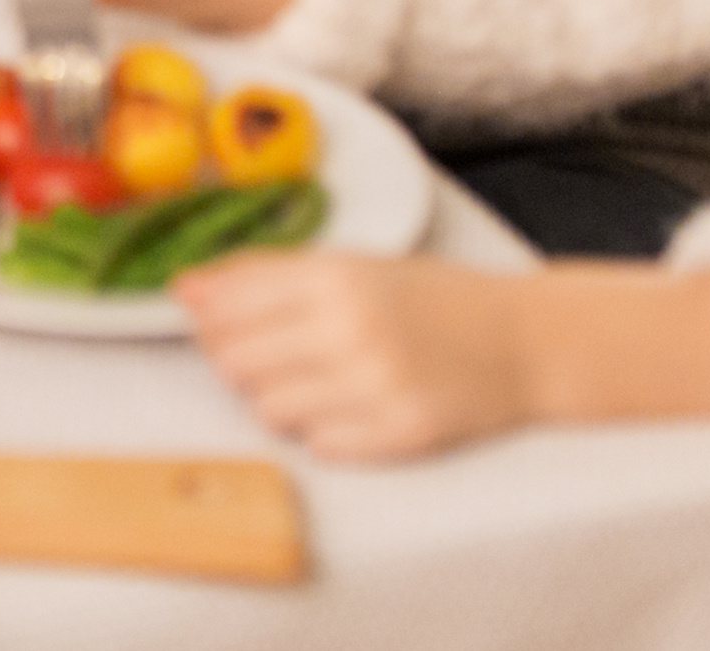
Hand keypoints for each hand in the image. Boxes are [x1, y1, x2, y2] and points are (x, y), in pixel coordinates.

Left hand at [178, 255, 540, 463]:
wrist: (525, 341)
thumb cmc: (430, 298)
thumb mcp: (351, 264)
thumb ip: (264, 273)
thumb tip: (183, 289)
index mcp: (336, 276)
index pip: (226, 309)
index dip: (210, 322)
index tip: (216, 323)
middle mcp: (353, 330)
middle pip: (237, 363)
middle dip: (239, 362)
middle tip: (274, 354)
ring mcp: (378, 387)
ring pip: (269, 410)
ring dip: (278, 398)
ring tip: (316, 380)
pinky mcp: (400, 436)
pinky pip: (318, 446)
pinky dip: (321, 430)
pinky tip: (348, 407)